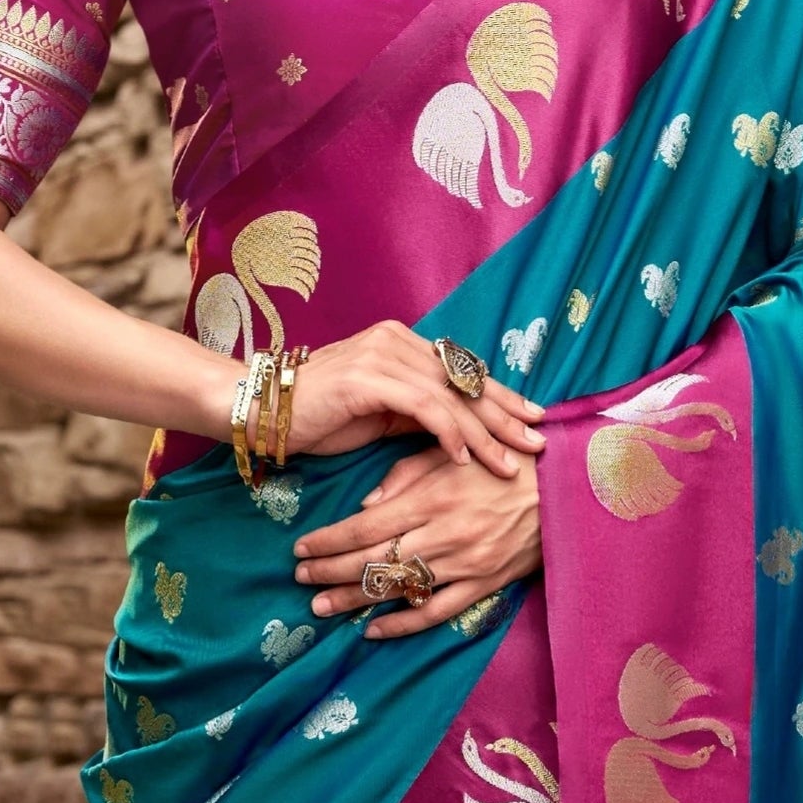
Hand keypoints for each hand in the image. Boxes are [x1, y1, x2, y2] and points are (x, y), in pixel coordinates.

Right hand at [282, 321, 543, 483]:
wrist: (263, 411)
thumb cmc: (318, 416)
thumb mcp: (379, 415)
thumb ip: (417, 414)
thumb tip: (460, 431)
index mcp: (400, 342)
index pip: (462, 371)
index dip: (500, 396)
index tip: (532, 420)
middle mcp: (396, 340)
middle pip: (464, 380)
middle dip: (506, 413)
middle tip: (539, 440)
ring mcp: (383, 355)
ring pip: (451, 396)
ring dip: (485, 433)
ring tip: (510, 462)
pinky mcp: (369, 377)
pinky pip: (423, 407)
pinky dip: (449, 433)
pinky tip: (465, 457)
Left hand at [295, 445, 543, 640]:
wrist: (569, 489)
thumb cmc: (505, 463)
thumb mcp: (453, 453)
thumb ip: (405, 475)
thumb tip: (364, 507)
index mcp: (433, 496)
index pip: (365, 526)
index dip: (328, 540)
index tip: (301, 548)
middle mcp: (445, 534)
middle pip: (373, 560)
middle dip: (330, 571)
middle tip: (300, 580)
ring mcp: (465, 564)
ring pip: (398, 589)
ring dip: (355, 600)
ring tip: (322, 607)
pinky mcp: (485, 584)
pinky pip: (437, 612)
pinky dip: (403, 624)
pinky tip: (373, 630)